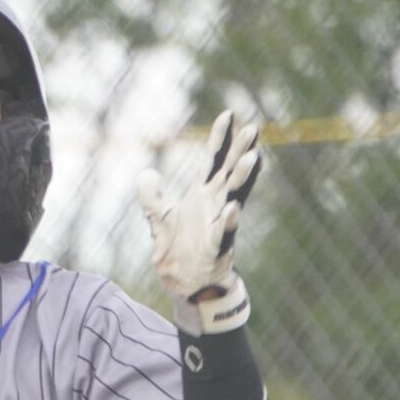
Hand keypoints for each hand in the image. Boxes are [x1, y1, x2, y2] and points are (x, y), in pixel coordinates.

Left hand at [137, 110, 261, 336]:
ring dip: (242, 178)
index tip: (229, 114)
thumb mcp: (159, 222)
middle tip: (254, 128)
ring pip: (234, 197)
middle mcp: (216, 206)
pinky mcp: (218, 248)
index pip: (213, 161)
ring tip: (251, 157)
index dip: (220, 138)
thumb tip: (145, 173)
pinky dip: (229, 221)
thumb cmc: (179, 251)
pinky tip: (233, 208)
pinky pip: (225, 233)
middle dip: (241, 150)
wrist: (186, 286)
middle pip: (230, 173)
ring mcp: (219, 225)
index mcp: (203, 196)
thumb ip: (152, 198)